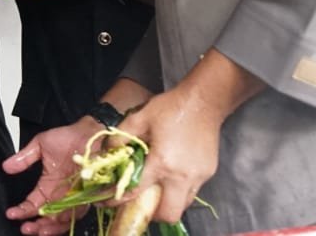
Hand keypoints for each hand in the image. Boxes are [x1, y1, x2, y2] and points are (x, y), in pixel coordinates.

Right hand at [3, 117, 105, 234]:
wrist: (90, 132)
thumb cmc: (68, 137)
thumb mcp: (40, 144)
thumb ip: (24, 158)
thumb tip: (6, 167)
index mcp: (48, 185)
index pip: (33, 204)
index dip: (22, 210)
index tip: (11, 213)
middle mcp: (61, 194)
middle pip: (47, 217)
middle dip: (36, 225)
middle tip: (26, 228)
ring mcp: (75, 196)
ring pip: (62, 219)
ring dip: (51, 226)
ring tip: (40, 230)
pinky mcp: (89, 195)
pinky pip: (79, 211)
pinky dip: (69, 217)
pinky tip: (59, 220)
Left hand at [107, 87, 222, 223]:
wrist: (203, 101)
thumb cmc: (170, 108)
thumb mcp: (139, 118)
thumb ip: (120, 137)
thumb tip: (108, 153)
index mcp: (162, 163)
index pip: (136, 192)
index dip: (117, 200)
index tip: (107, 201)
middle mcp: (181, 176)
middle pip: (167, 214)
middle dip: (152, 213)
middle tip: (141, 201)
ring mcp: (198, 177)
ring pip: (183, 206)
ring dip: (168, 203)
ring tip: (157, 188)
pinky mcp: (208, 174)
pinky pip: (192, 192)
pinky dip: (179, 191)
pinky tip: (172, 174)